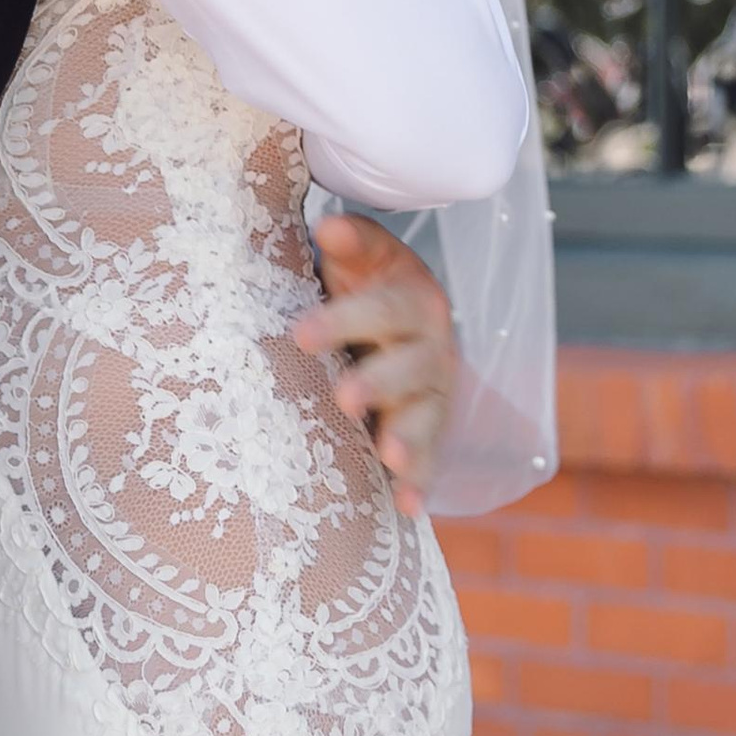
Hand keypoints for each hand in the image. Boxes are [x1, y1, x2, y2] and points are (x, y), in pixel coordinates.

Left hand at [293, 216, 458, 512]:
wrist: (397, 325)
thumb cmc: (364, 288)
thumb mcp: (361, 259)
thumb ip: (351, 245)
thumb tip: (329, 228)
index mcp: (413, 301)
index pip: (382, 309)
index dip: (345, 321)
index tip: (301, 335)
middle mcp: (432, 349)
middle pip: (410, 367)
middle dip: (379, 383)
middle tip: (346, 398)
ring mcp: (434, 396)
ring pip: (426, 418)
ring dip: (410, 439)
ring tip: (391, 457)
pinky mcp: (430, 435)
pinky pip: (431, 463)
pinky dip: (421, 485)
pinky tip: (405, 507)